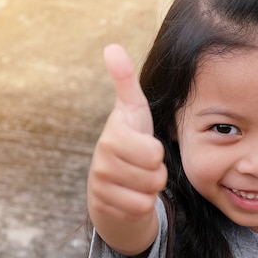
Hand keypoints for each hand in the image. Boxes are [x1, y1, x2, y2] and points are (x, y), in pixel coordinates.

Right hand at [87, 44, 166, 253]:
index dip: (157, 153)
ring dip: (149, 190)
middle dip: (156, 173)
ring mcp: (100, 186)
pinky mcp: (103, 208)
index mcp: (112, 135)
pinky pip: (140, 210)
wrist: (109, 185)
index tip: (143, 147)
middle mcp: (101, 160)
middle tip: (143, 167)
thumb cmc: (128, 144)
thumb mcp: (132, 113)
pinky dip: (141, 206)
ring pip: (148, 194)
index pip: (154, 153)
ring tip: (137, 180)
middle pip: (155, 175)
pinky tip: (130, 197)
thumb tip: (111, 47)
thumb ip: (125, 82)